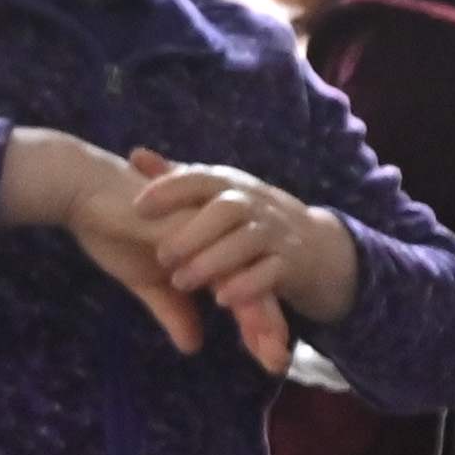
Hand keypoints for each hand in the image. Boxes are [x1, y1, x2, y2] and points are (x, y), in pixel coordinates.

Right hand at [0, 128, 279, 366]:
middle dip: (269, 326)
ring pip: (246, 276)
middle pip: (256, 284)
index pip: (246, 290)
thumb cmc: (111, 228)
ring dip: (259, 316)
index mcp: (210, 249)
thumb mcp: (148, 281)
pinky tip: (236, 314)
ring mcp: (208, 230)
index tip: (273, 360)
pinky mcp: (190, 226)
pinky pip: (218, 262)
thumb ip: (175, 310)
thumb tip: (193, 346)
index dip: (259, 326)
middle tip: (280, 363)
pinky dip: (231, 288)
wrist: (81, 190)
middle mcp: (216, 239)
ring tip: (272, 352)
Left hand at [127, 151, 362, 341]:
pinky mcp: (292, 264)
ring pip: (247, 241)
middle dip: (192, 233)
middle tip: (161, 256)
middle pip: (227, 210)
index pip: (201, 178)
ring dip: (213, 262)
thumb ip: (178, 179)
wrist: (319, 245)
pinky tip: (221, 299)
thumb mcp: (218, 194)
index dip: (170, 190)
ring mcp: (277, 233)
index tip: (139, 208)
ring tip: (180, 282)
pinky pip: (272, 273)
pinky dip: (247, 285)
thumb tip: (136, 154)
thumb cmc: (251, 219)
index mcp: (231, 184)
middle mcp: (255, 204)